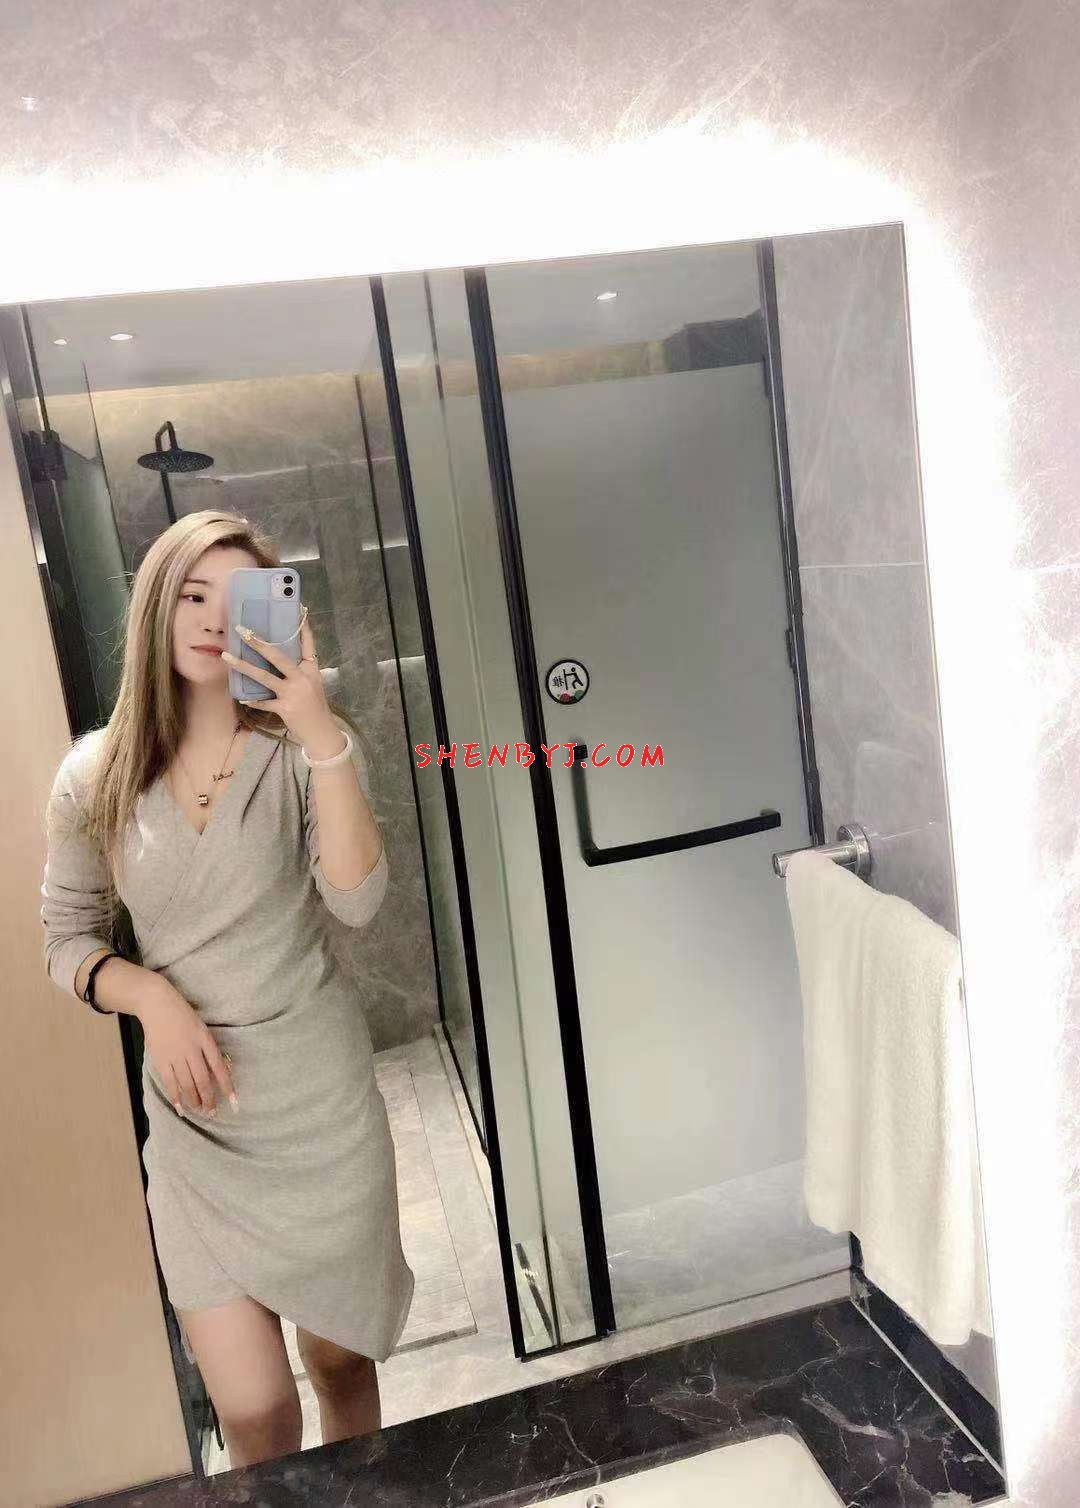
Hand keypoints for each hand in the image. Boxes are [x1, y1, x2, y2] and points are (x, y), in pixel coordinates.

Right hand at [139, 981, 238, 1117]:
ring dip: (194, 1100)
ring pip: (187, 1084)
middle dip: (209, 1099)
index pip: (219, 1068)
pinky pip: (170, 1083)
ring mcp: (175, 1056)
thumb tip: (221, 1071)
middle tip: (212, 1111)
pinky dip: (176, 1097)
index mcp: (205, 1040)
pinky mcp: (160, 1060)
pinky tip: (181, 1108)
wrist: (157, 1005)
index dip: (227, 1086)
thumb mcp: (202, 1029)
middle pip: (202, 1080)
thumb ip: (209, 1049)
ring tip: (200, 1110)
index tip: (234, 1101)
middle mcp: (191, 1049)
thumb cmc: (183, 1016)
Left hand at [221, 604, 336, 748]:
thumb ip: (299, 672)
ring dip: (243, 666)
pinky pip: (263, 702)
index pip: (308, 644)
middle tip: (242, 630)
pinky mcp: (285, 708)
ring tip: (227, 657)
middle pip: (278, 656)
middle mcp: (303, 678)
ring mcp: (293, 693)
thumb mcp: (313, 685)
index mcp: (312, 670)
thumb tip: (278, 660)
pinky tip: (241, 696)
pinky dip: (252, 700)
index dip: (303, 627)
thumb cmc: (316, 708)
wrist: (321, 733)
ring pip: (264, 676)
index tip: (299, 609)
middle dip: (258, 643)